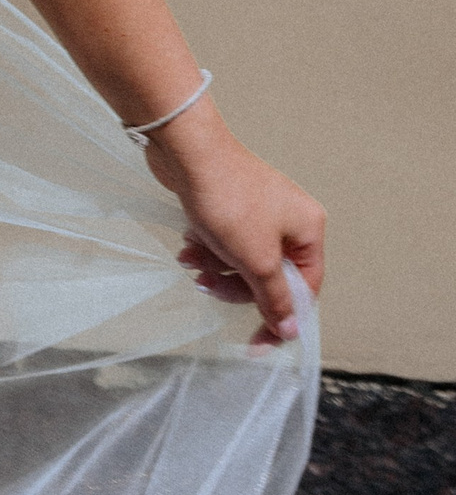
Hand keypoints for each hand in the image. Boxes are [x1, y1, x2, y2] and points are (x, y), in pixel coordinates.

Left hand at [140, 98, 325, 346]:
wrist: (186, 151)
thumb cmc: (228, 200)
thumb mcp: (257, 260)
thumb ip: (275, 298)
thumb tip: (291, 329)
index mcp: (308, 230)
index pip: (303, 290)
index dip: (279, 318)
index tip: (255, 344)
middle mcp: (289, 219)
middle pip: (269, 278)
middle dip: (234, 285)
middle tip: (207, 284)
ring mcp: (260, 210)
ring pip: (242, 261)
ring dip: (214, 267)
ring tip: (191, 259)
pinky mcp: (232, 205)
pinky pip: (224, 242)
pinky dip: (206, 247)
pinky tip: (187, 244)